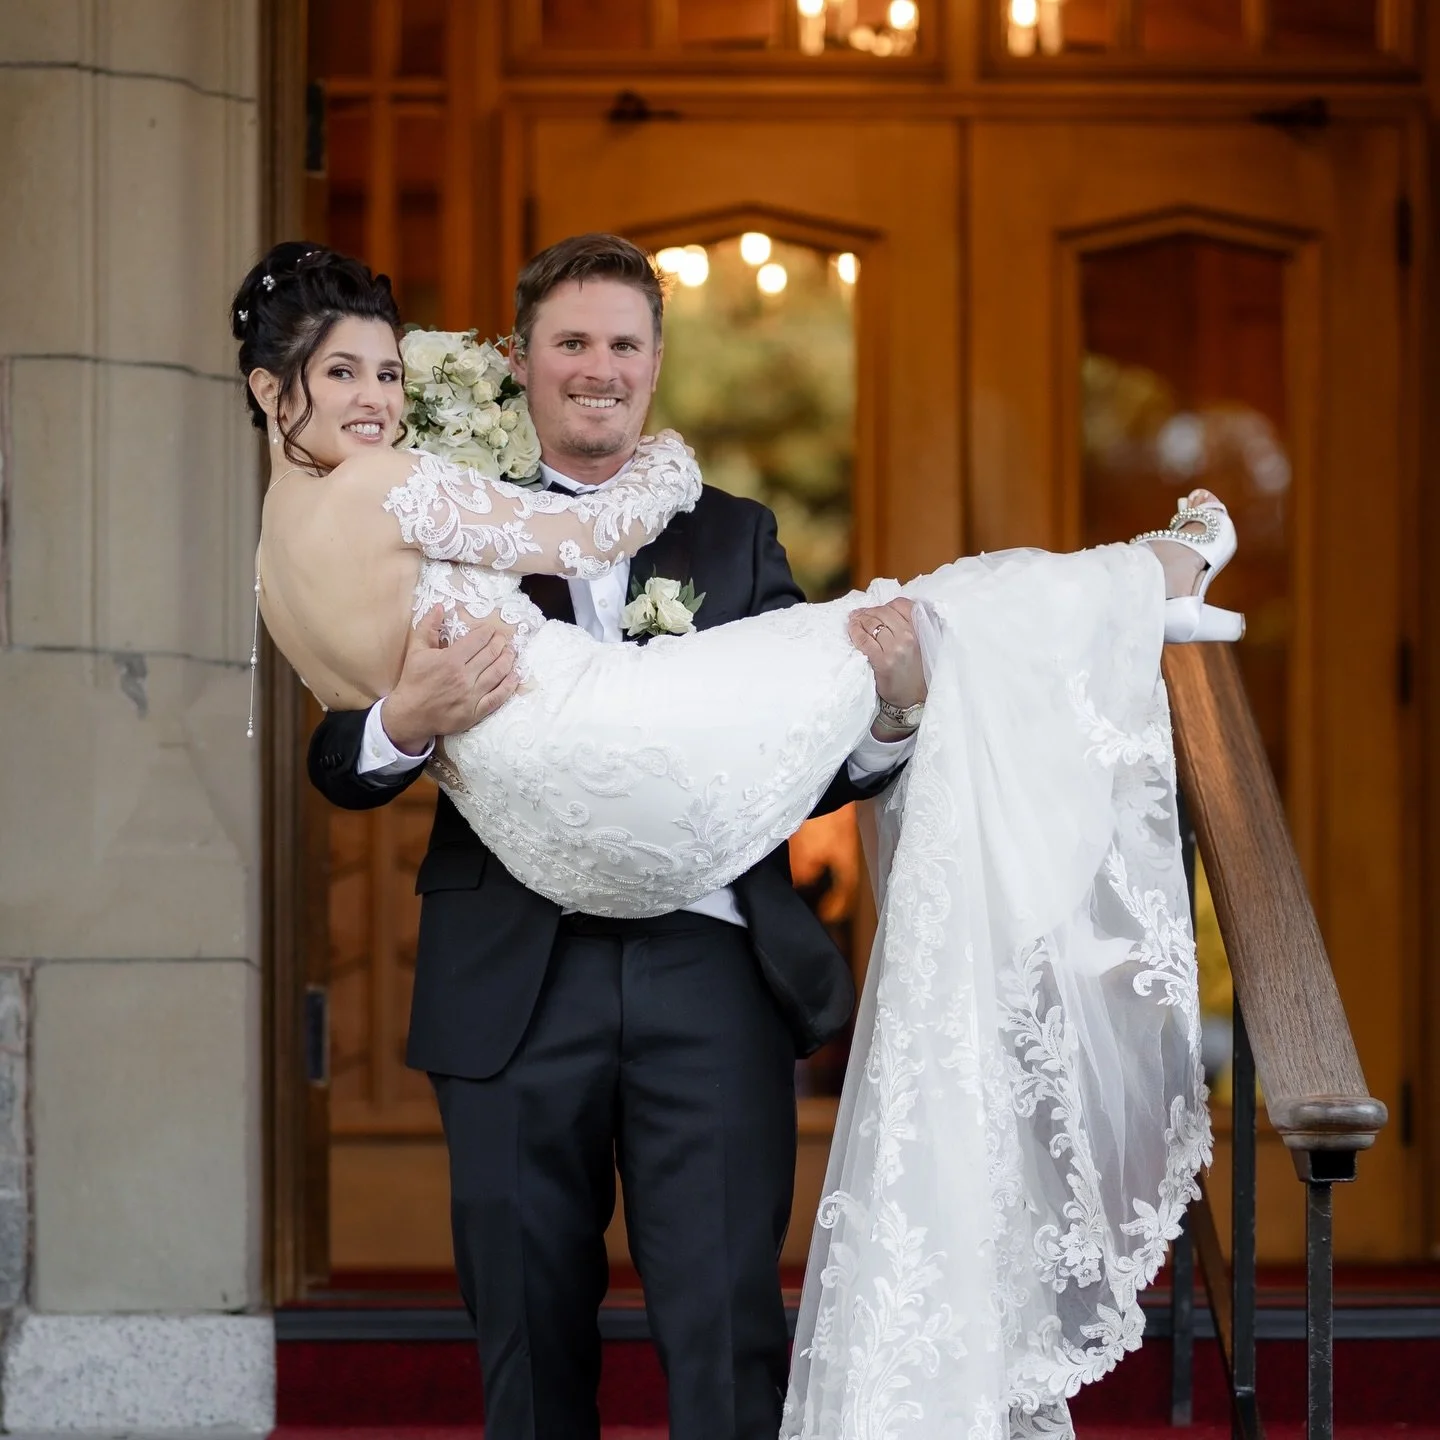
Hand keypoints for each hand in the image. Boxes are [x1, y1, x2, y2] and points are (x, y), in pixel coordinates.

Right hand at [380, 606, 518, 752]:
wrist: (410, 714)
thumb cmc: (414, 681)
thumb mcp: (416, 651)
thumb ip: (428, 627)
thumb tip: (440, 607)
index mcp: (450, 660)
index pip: (478, 640)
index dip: (487, 632)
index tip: (491, 629)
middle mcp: (464, 677)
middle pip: (491, 654)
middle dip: (500, 643)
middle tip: (504, 638)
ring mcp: (471, 696)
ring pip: (498, 673)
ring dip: (508, 660)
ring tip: (511, 652)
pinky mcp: (476, 712)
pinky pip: (498, 697)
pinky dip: (509, 685)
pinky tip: (515, 676)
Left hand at [848, 598, 925, 738]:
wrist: (912, 698)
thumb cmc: (914, 671)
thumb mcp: (918, 644)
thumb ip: (908, 627)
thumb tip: (883, 611)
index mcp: (919, 630)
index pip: (901, 605)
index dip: (885, 605)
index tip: (876, 610)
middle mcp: (909, 637)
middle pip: (883, 612)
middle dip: (869, 611)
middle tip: (859, 615)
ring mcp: (895, 648)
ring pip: (872, 623)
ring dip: (859, 619)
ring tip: (853, 620)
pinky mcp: (881, 660)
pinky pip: (863, 639)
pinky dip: (854, 631)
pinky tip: (851, 629)